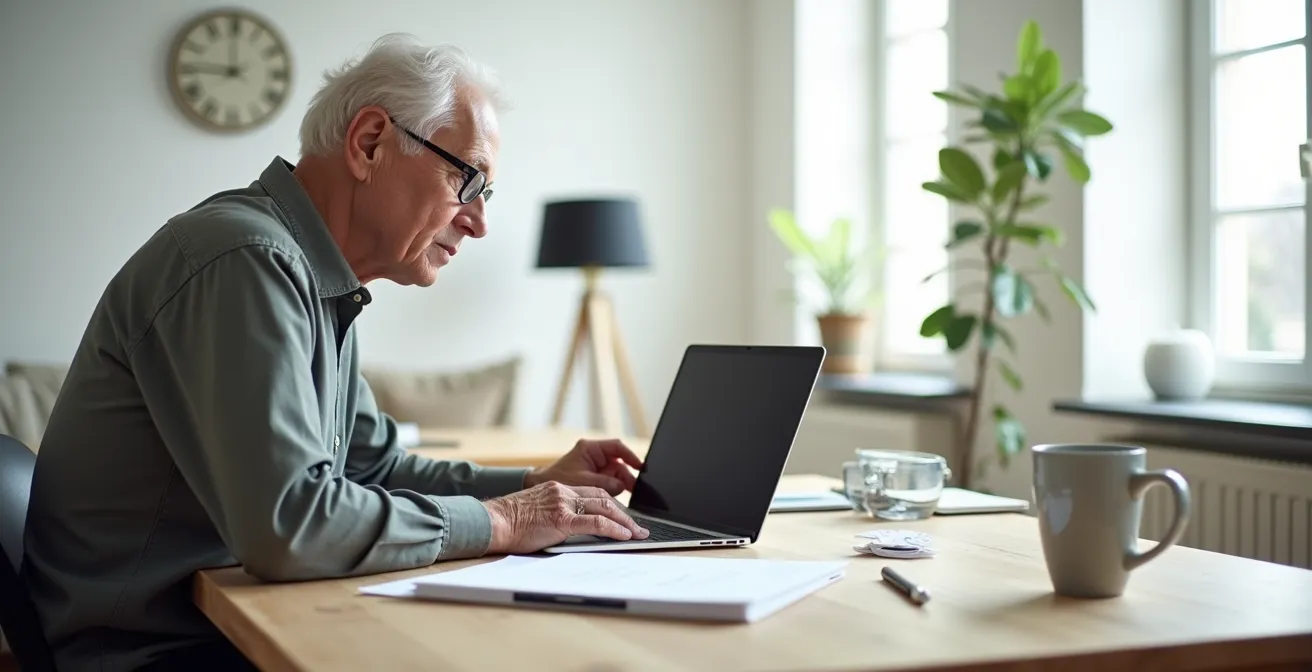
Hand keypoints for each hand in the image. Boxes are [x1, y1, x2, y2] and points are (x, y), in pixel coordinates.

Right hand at [482, 482, 649, 553]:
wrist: (493, 522)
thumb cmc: (509, 523)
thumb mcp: (538, 512)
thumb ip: (557, 515)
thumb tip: (577, 529)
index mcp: (558, 488)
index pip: (593, 493)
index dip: (612, 505)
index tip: (623, 516)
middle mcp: (563, 491)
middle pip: (603, 498)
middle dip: (624, 513)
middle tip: (637, 527)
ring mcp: (562, 503)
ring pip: (604, 507)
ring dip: (624, 521)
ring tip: (637, 534)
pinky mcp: (560, 519)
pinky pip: (595, 522)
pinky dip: (613, 528)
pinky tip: (624, 535)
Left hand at [524, 438, 642, 495]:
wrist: (535, 494)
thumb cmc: (553, 481)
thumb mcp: (581, 481)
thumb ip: (604, 483)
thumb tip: (623, 486)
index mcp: (590, 449)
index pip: (617, 447)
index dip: (631, 456)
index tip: (641, 467)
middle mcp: (594, 457)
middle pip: (619, 465)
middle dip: (628, 478)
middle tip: (637, 492)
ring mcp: (594, 469)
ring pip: (616, 477)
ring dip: (621, 488)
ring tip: (626, 501)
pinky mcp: (592, 482)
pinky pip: (608, 486)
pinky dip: (613, 494)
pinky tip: (617, 504)